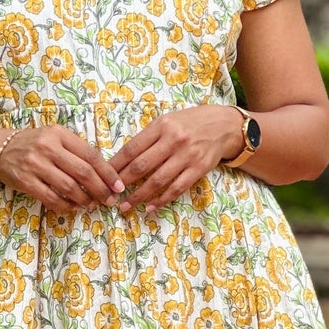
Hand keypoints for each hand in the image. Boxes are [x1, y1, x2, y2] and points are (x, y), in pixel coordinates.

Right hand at [0, 124, 124, 209]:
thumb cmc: (33, 144)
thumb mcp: (55, 137)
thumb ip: (76, 151)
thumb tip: (103, 174)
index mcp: (59, 134)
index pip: (91, 155)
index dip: (107, 173)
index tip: (118, 186)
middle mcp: (48, 147)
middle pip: (83, 172)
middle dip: (101, 189)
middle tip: (109, 200)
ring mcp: (35, 165)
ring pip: (69, 187)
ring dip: (85, 200)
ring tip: (92, 204)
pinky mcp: (26, 181)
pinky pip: (51, 198)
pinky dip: (66, 206)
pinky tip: (74, 207)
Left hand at [110, 106, 244, 210]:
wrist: (224, 125)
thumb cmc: (190, 123)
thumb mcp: (167, 121)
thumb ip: (148, 137)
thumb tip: (123, 159)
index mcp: (162, 126)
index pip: (132, 148)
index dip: (116, 164)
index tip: (104, 176)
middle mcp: (174, 140)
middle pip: (142, 165)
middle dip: (123, 182)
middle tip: (109, 194)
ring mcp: (187, 156)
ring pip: (158, 180)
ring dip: (139, 195)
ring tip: (126, 205)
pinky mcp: (198, 169)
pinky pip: (177, 188)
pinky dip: (162, 200)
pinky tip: (150, 207)